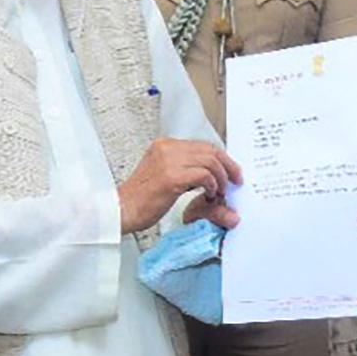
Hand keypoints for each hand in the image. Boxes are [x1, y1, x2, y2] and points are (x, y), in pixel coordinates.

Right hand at [118, 139, 241, 234]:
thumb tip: (209, 171)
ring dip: (221, 177)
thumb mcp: (163, 174)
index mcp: (165, 145)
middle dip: (228, 165)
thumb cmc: (141, 198)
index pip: (202, 145)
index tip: (231, 170)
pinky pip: (203, 175)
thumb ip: (184, 167)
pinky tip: (210, 194)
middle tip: (235, 179)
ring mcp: (168, 161)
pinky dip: (212, 185)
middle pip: (209, 150)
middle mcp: (167, 149)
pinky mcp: (171, 177)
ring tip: (221, 191)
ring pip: (209, 161)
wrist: (121, 210)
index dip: (221, 157)